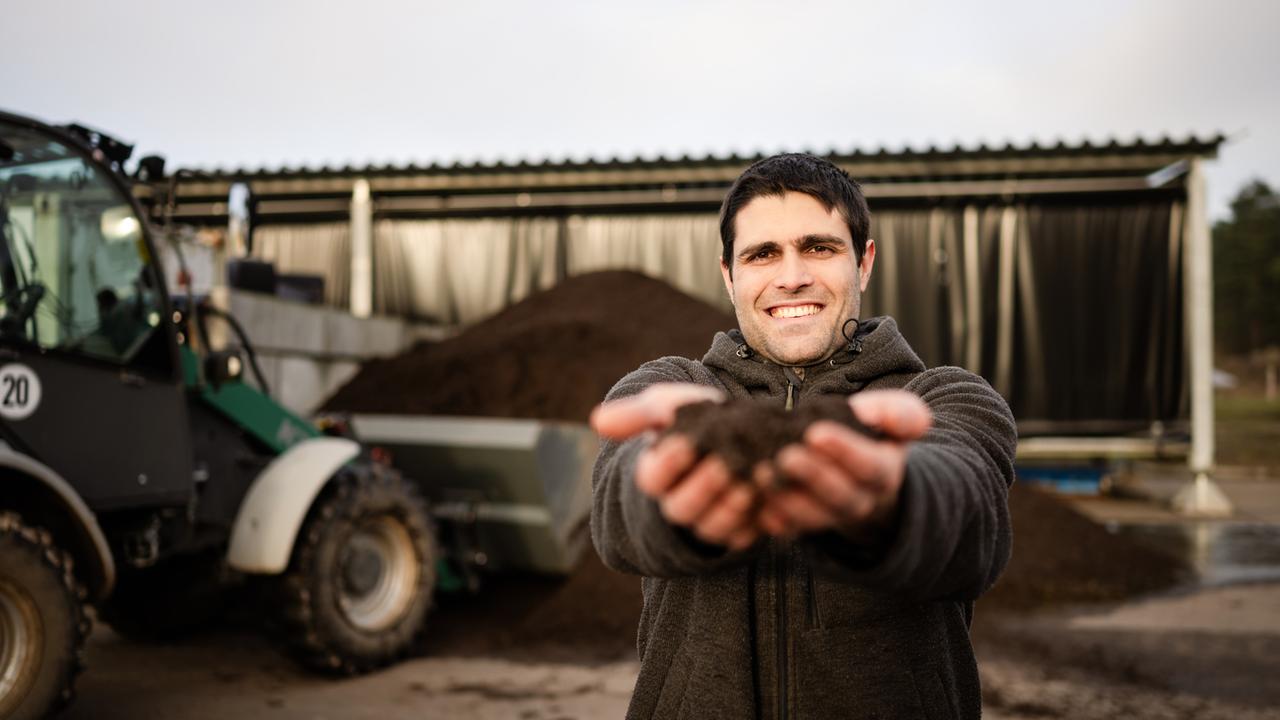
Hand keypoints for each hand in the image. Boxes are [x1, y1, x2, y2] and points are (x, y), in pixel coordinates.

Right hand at [591, 384, 758, 550]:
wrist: (735, 434)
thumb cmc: (693, 419)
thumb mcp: (667, 406)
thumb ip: (638, 412)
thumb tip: (596, 421)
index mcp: (655, 475)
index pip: (651, 478)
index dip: (668, 464)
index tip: (686, 443)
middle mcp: (677, 503)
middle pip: (681, 508)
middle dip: (703, 486)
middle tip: (724, 464)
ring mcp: (707, 521)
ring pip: (711, 526)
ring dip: (730, 507)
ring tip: (750, 480)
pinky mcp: (738, 531)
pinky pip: (744, 536)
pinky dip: (756, 520)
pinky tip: (769, 497)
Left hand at [759, 390, 931, 539]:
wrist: (853, 467)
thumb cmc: (868, 433)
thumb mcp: (890, 418)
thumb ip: (900, 414)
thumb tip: (907, 422)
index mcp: (882, 474)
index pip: (871, 468)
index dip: (846, 452)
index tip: (817, 432)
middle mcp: (858, 501)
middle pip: (839, 497)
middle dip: (812, 476)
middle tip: (786, 455)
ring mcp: (828, 516)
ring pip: (811, 517)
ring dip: (786, 498)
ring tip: (760, 472)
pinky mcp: (801, 523)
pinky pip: (786, 527)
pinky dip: (769, 515)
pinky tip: (751, 497)